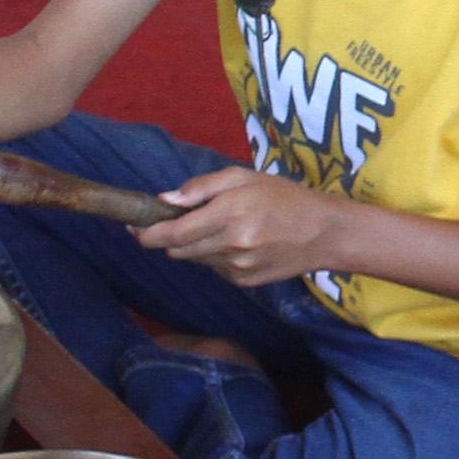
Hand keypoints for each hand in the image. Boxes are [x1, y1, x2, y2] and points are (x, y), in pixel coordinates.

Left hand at [135, 166, 340, 285]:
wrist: (325, 233)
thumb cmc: (285, 197)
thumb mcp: (244, 177)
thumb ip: (202, 188)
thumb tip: (165, 200)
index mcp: (229, 214)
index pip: (172, 233)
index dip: (146, 233)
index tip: (133, 227)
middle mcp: (231, 244)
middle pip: (177, 250)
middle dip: (170, 237)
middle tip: (178, 220)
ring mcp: (238, 267)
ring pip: (196, 259)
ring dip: (197, 245)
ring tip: (224, 227)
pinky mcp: (245, 281)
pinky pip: (216, 269)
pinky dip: (217, 256)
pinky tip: (241, 243)